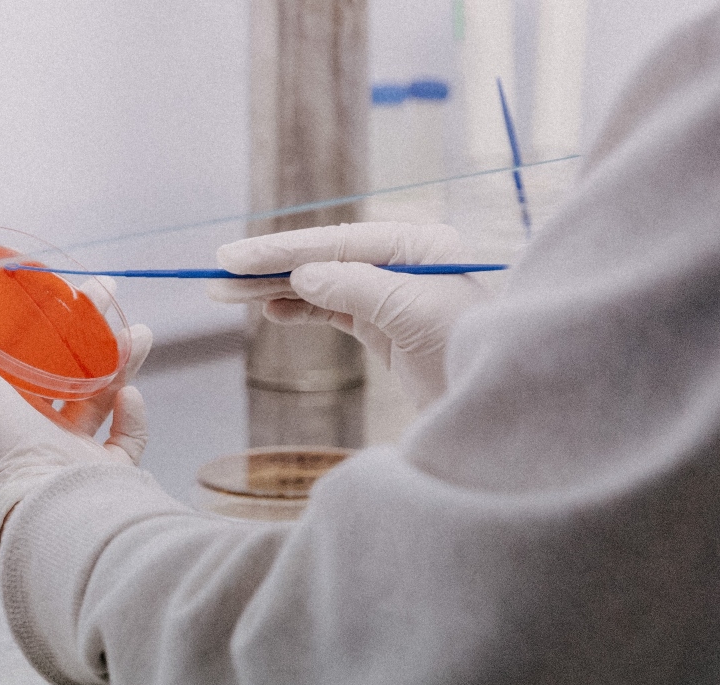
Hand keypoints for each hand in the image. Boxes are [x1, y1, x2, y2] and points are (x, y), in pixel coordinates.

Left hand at [0, 271, 151, 546]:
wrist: (60, 512)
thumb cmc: (6, 452)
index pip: (15, 357)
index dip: (33, 320)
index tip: (53, 286)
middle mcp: (32, 436)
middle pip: (62, 370)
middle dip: (87, 328)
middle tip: (105, 293)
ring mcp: (72, 458)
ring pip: (100, 397)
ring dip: (118, 360)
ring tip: (138, 332)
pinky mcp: (108, 476)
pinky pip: (125, 439)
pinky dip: (131, 416)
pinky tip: (131, 395)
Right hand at [207, 222, 489, 407]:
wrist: (501, 406)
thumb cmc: (470, 349)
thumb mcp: (413, 312)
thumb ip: (356, 287)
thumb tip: (302, 275)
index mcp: (417, 243)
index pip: (336, 242)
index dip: (282, 250)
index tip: (235, 257)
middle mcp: (402, 262)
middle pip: (323, 259)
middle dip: (269, 268)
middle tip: (218, 275)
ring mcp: (392, 293)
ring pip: (321, 285)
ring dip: (275, 290)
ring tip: (228, 295)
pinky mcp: (386, 325)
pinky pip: (333, 310)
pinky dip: (300, 310)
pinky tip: (271, 310)